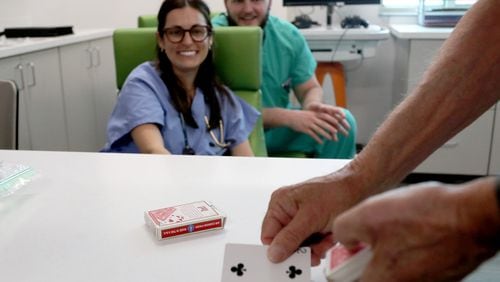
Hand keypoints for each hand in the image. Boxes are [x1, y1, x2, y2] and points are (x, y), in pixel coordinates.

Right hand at [260, 171, 363, 265]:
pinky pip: (311, 244)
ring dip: (315, 247)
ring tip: (327, 237)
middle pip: (285, 243)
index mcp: (279, 204)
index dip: (279, 249)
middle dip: (303, 248)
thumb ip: (290, 237)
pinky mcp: (313, 225)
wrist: (361, 188)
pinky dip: (322, 244)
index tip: (293, 257)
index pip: (269, 235)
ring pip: (300, 246)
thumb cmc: (336, 192)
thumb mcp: (311, 217)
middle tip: (316, 248)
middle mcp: (287, 211)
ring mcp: (301, 219)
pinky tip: (330, 236)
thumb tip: (273, 253)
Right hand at [287, 103, 349, 143]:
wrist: (289, 117)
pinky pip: (312, 135)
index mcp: (314, 114)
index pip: (325, 116)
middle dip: (330, 128)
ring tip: (330, 139)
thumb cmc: (300, 116)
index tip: (337, 122)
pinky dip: (317, 139)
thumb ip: (316, 116)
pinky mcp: (304, 129)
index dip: (332, 119)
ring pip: (319, 130)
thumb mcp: (309, 113)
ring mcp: (308, 124)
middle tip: (336, 132)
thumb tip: (325, 119)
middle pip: (323, 123)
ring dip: (325, 134)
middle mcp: (312, 118)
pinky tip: (321, 142)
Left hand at [334, 179, 499, 281]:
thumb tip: (342, 237)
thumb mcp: (367, 215)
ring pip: (394, 268)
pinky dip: (410, 247)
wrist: (472, 215)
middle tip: (372, 235)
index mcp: (382, 281)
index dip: (343, 265)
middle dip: (367, 255)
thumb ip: (343, 230)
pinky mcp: (440, 274)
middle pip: (372, 276)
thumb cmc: (428, 218)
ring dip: (390, 249)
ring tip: (398, 227)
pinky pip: (415, 263)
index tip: (346, 254)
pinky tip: (415, 229)